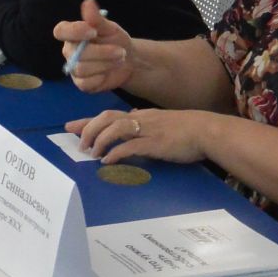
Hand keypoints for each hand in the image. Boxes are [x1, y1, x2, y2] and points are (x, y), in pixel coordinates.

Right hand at [54, 0, 134, 91]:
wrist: (129, 60)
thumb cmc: (115, 40)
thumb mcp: (109, 28)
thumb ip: (97, 18)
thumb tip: (88, 2)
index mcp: (72, 34)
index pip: (60, 31)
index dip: (74, 31)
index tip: (93, 32)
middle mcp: (69, 51)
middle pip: (76, 53)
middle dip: (101, 52)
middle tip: (121, 51)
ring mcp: (74, 68)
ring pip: (82, 68)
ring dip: (105, 64)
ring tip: (119, 59)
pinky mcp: (82, 83)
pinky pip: (86, 82)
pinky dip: (101, 77)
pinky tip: (110, 71)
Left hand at [65, 109, 212, 164]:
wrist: (207, 131)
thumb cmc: (186, 128)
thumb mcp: (161, 121)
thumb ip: (144, 120)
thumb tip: (131, 117)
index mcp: (140, 115)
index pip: (108, 115)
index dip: (87, 121)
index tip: (70, 126)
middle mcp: (140, 119)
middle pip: (106, 119)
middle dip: (88, 129)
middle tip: (79, 143)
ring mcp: (147, 130)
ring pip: (114, 130)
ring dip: (99, 141)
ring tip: (92, 153)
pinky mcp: (154, 143)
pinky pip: (129, 146)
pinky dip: (115, 153)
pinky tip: (107, 161)